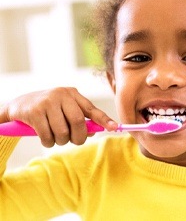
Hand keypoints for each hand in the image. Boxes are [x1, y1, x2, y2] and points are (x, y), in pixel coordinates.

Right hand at [0, 87, 117, 146]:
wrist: (19, 105)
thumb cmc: (49, 110)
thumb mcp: (65, 110)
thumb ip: (80, 119)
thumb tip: (94, 132)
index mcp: (73, 94)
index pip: (92, 109)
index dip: (104, 120)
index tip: (114, 127)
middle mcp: (62, 95)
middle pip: (78, 122)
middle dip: (79, 137)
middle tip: (74, 141)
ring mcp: (47, 102)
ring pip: (63, 132)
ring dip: (61, 141)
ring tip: (56, 137)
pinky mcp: (35, 112)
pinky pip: (47, 136)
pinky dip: (48, 142)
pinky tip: (44, 137)